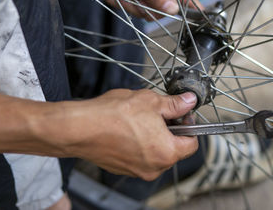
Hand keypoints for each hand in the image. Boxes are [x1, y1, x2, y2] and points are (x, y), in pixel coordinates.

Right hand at [56, 89, 197, 179]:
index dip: (189, 125)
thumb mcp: (151, 101)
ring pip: (156, 153)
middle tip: (160, 114)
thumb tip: (189, 101)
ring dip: (154, 137)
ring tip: (141, 119)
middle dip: (171, 131)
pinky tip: (129, 129)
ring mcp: (138, 170)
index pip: (192, 143)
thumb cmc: (112, 116)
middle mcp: (154, 167)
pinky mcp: (123, 169)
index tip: (182, 115)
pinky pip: (140, 156)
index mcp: (166, 152)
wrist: (79, 128)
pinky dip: (140, 144)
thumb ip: (175, 104)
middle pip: (174, 149)